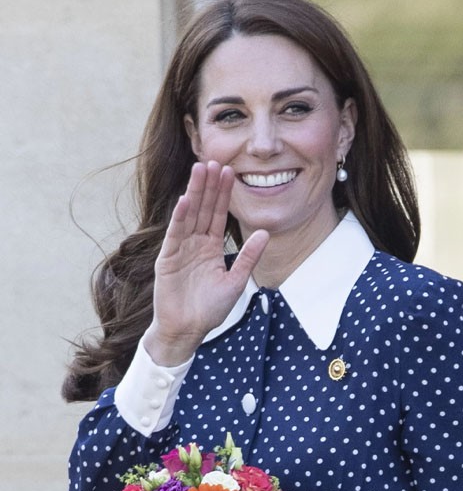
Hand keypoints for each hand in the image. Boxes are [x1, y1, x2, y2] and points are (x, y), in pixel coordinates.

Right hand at [145, 161, 268, 365]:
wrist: (188, 330)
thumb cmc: (210, 309)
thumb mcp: (236, 281)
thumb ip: (249, 257)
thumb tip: (265, 234)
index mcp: (211, 247)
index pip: (218, 215)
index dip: (224, 194)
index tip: (230, 172)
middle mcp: (195, 244)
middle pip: (204, 209)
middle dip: (209, 186)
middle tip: (215, 160)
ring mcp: (180, 249)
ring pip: (189, 215)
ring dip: (195, 192)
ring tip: (200, 169)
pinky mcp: (168, 259)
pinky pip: (175, 234)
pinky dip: (180, 217)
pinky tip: (185, 200)